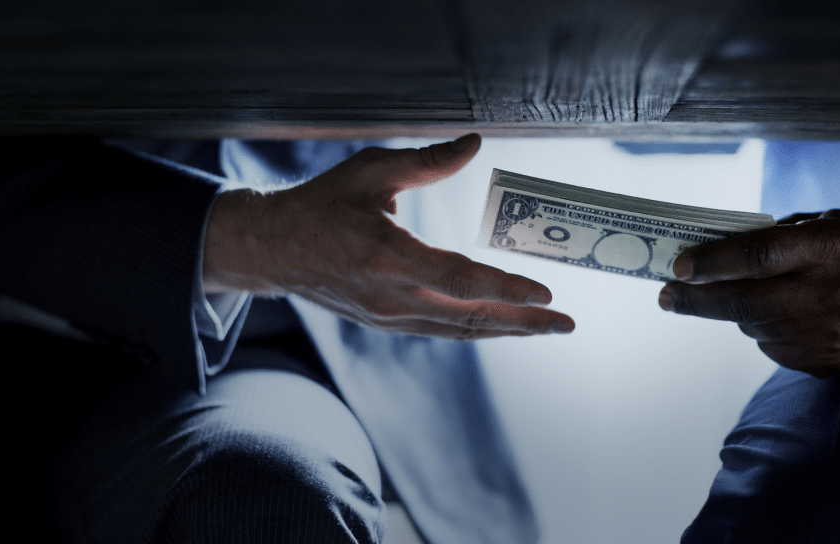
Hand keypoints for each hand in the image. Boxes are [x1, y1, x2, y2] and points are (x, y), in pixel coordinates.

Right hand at [203, 134, 574, 339]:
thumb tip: (475, 144)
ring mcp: (388, 317)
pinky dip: (477, 328)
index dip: (506, 290)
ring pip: (459, 331)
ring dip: (506, 331)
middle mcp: (391, 297)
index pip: (459, 280)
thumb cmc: (323, 205)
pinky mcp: (386, 324)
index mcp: (388, 257)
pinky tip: (501, 324)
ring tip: (544, 327)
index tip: (546, 293)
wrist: (274, 249)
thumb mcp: (373, 171)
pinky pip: (442, 332)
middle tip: (565, 324)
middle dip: (523, 323)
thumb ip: (429, 161)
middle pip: (470, 318)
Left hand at [657, 209, 839, 376]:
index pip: (759, 257)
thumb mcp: (824, 225)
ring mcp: (827, 334)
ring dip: (734, 311)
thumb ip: (774, 237)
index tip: (678, 267)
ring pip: (752, 326)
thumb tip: (711, 254)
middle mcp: (830, 294)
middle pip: (744, 302)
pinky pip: (770, 347)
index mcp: (831, 249)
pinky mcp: (823, 363)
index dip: (713, 262)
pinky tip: (778, 315)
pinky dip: (762, 329)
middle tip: (665, 296)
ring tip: (740, 295)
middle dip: (695, 300)